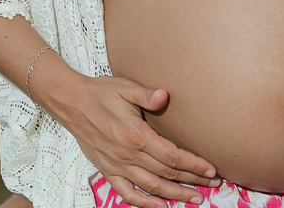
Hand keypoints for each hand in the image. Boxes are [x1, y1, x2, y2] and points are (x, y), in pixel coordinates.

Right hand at [47, 74, 220, 207]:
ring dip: (174, 195)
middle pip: (166, 173)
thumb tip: (164, 95)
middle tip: (213, 185)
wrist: (70, 102)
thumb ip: (146, 94)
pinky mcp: (107, 170)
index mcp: (136, 135)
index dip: (194, 164)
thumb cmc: (100, 93)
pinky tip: (159, 206)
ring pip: (151, 186)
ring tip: (195, 199)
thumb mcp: (125, 87)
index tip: (211, 169)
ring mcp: (116, 165)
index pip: (172, 156)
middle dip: (192, 180)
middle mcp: (127, 154)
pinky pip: (127, 192)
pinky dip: (144, 203)